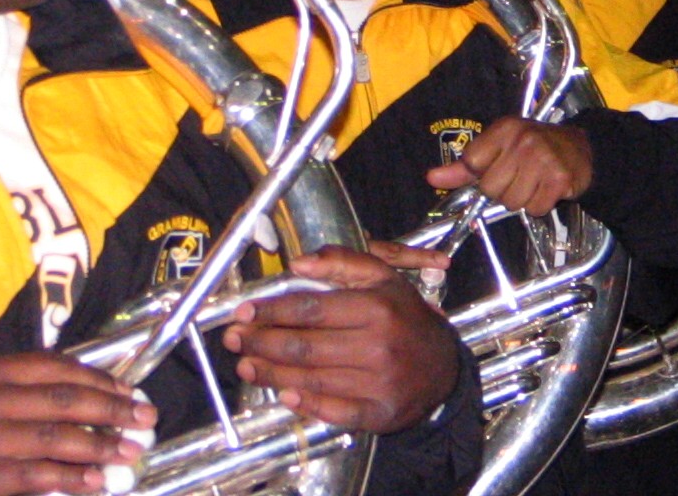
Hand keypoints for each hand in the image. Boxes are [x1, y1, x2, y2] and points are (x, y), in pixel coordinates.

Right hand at [0, 351, 156, 495]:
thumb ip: (15, 385)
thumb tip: (79, 388)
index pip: (57, 368)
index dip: (99, 379)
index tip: (129, 390)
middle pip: (64, 401)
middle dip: (112, 410)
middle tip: (145, 418)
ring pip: (57, 440)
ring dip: (101, 447)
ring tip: (131, 451)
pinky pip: (38, 477)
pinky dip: (72, 479)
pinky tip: (98, 482)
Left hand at [223, 246, 461, 431]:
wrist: (443, 368)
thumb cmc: (405, 317)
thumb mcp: (383, 277)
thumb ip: (341, 262)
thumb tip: (297, 264)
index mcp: (377, 307)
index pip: (312, 309)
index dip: (272, 311)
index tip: (244, 312)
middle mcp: (378, 346)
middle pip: (306, 346)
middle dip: (262, 342)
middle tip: (234, 340)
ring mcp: (379, 384)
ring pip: (312, 379)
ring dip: (272, 373)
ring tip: (246, 364)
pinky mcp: (378, 414)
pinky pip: (334, 412)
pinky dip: (305, 405)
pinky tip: (282, 395)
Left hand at [424, 116, 592, 215]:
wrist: (581, 149)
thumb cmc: (534, 148)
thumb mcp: (500, 146)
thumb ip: (466, 166)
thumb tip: (432, 178)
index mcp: (504, 129)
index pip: (472, 163)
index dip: (480, 175)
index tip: (496, 169)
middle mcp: (522, 141)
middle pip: (491, 189)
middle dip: (502, 191)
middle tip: (519, 177)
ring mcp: (542, 159)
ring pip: (512, 202)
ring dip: (522, 200)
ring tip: (534, 183)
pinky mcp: (559, 179)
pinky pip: (535, 209)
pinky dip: (540, 205)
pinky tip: (547, 189)